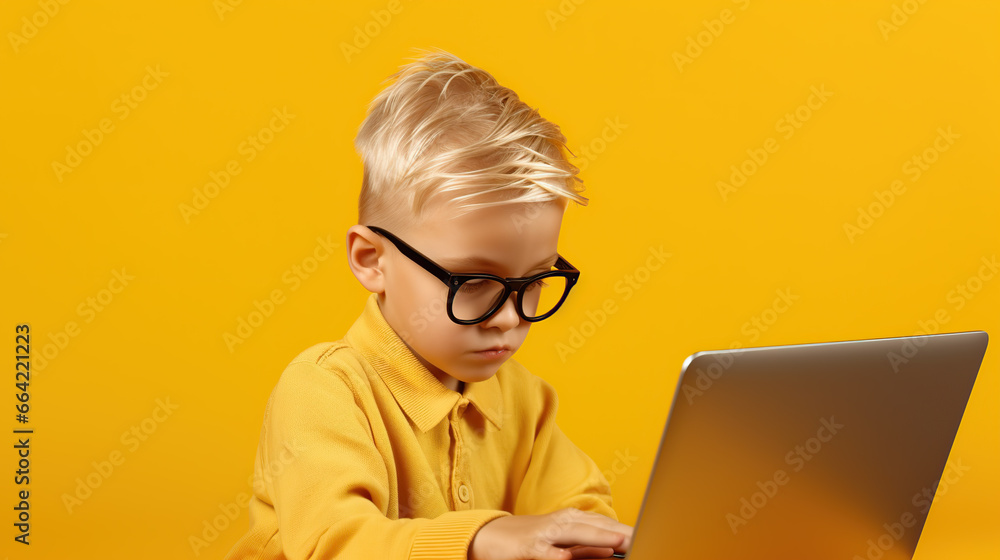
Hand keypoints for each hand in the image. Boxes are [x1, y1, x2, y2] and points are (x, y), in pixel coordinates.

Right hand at [468, 507, 632, 559]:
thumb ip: (586, 547)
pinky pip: (549, 553)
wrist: (490, 537)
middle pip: (597, 527)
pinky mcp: (530, 549)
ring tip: (621, 542)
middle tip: (644, 540)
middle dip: (622, 534)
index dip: (628, 531)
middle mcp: (562, 522)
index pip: (606, 525)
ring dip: (599, 538)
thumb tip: (614, 551)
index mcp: (572, 519)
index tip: (648, 537)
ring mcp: (546, 534)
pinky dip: (560, 555)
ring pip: (577, 535)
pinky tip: (570, 558)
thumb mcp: (561, 541)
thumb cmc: (531, 540)